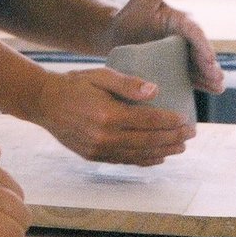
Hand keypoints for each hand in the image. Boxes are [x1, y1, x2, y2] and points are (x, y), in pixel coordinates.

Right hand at [34, 68, 194, 165]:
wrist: (44, 103)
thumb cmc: (74, 84)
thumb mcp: (101, 75)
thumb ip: (128, 84)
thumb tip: (155, 91)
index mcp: (108, 115)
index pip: (148, 120)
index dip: (170, 121)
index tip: (186, 119)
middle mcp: (105, 136)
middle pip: (148, 141)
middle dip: (173, 138)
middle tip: (191, 134)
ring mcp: (98, 149)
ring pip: (138, 155)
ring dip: (163, 152)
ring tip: (180, 148)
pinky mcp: (93, 156)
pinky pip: (124, 161)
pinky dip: (143, 160)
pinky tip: (157, 157)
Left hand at [105, 0, 225, 94]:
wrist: (115, 36)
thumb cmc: (129, 14)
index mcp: (180, 20)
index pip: (195, 32)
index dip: (203, 45)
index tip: (209, 58)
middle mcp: (184, 36)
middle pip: (201, 51)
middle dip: (211, 65)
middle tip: (217, 77)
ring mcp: (181, 52)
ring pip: (200, 65)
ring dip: (211, 76)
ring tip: (219, 87)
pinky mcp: (176, 65)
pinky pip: (191, 74)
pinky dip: (202, 82)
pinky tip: (212, 91)